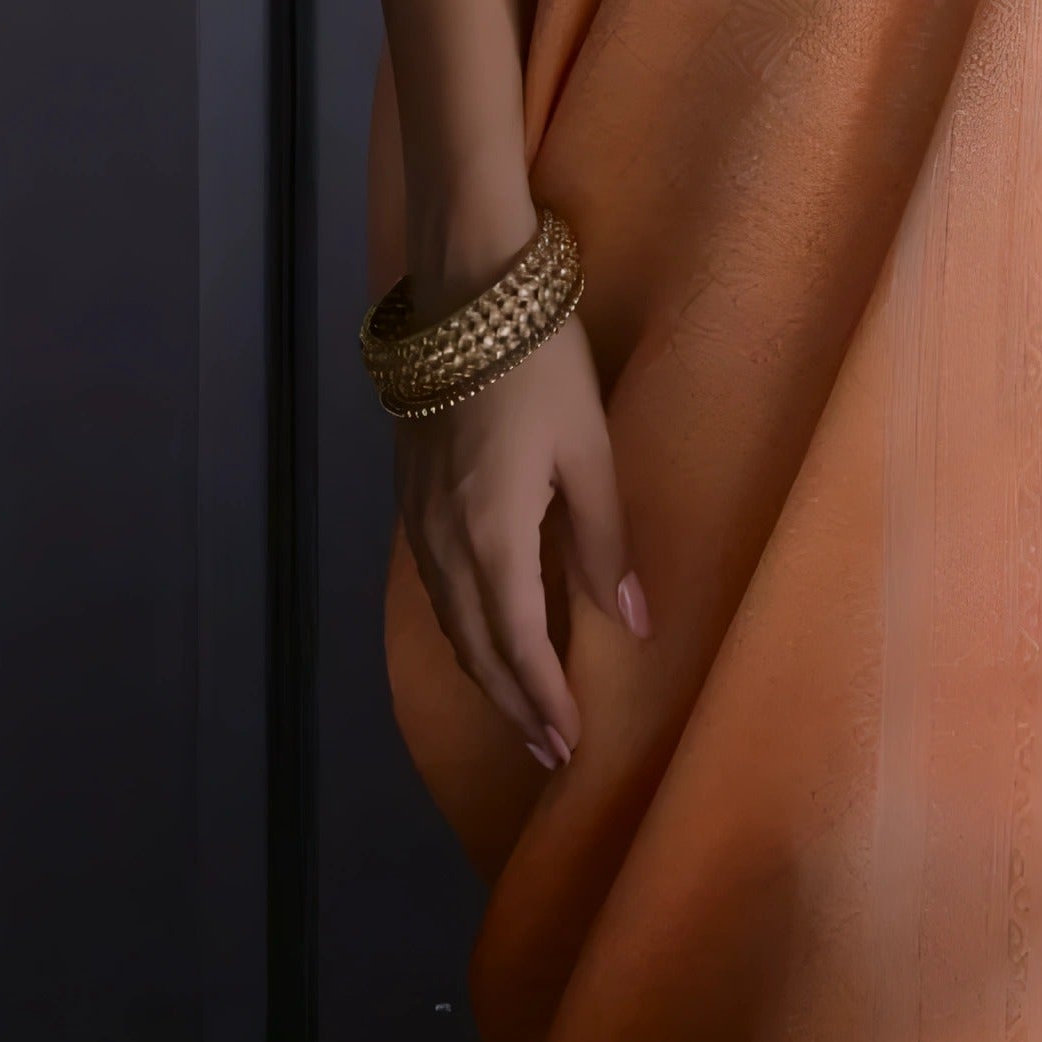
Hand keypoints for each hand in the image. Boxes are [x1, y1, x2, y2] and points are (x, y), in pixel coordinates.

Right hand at [396, 316, 642, 773]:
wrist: (463, 290)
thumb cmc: (540, 361)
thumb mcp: (588, 446)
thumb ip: (604, 538)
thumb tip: (631, 623)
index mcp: (492, 536)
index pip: (517, 645)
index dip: (542, 700)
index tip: (569, 746)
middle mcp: (444, 541)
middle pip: (475, 645)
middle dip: (512, 702)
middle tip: (548, 751)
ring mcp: (418, 518)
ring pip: (449, 619)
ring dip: (484, 669)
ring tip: (519, 704)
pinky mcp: (409, 493)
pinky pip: (435, 586)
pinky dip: (462, 625)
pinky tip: (481, 628)